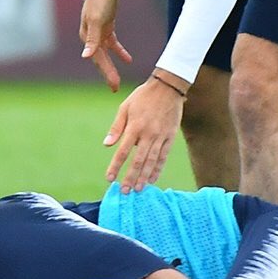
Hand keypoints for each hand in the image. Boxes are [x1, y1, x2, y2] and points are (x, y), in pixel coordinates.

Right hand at [80, 0, 131, 91]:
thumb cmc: (99, 0)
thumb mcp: (97, 20)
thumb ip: (92, 40)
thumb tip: (85, 56)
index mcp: (87, 37)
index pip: (98, 60)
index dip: (106, 73)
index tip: (114, 86)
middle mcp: (91, 37)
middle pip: (100, 59)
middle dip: (108, 74)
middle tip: (115, 88)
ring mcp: (98, 31)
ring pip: (106, 53)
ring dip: (112, 65)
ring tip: (117, 79)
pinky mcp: (106, 25)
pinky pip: (112, 43)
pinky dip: (119, 51)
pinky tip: (128, 59)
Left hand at [104, 74, 185, 192]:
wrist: (168, 87)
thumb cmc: (143, 96)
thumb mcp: (126, 107)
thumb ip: (116, 127)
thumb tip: (106, 145)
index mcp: (135, 126)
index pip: (123, 151)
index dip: (116, 166)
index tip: (109, 178)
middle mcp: (148, 134)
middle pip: (138, 161)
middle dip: (131, 178)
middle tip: (125, 191)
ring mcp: (161, 136)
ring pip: (152, 161)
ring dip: (144, 177)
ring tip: (138, 189)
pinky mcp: (170, 137)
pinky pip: (163, 157)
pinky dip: (158, 169)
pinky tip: (152, 179)